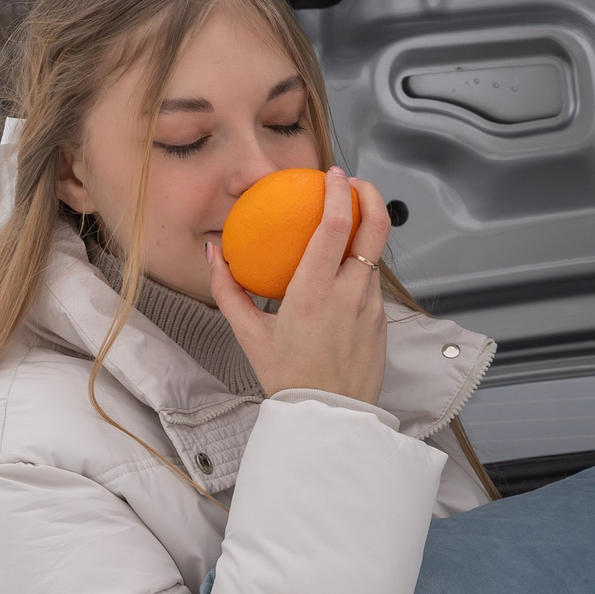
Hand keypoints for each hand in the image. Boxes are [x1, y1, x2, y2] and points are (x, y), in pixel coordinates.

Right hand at [208, 168, 389, 403]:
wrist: (328, 419)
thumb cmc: (287, 378)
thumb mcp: (249, 335)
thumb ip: (228, 290)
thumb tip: (213, 254)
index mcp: (314, 292)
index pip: (335, 226)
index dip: (337, 192)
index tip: (331, 174)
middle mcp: (350, 294)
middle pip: (374, 228)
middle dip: (370, 194)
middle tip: (355, 182)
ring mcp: (371, 306)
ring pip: (374, 255)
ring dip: (365, 232)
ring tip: (345, 224)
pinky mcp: (381, 321)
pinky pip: (372, 282)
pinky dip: (361, 266)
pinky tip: (344, 270)